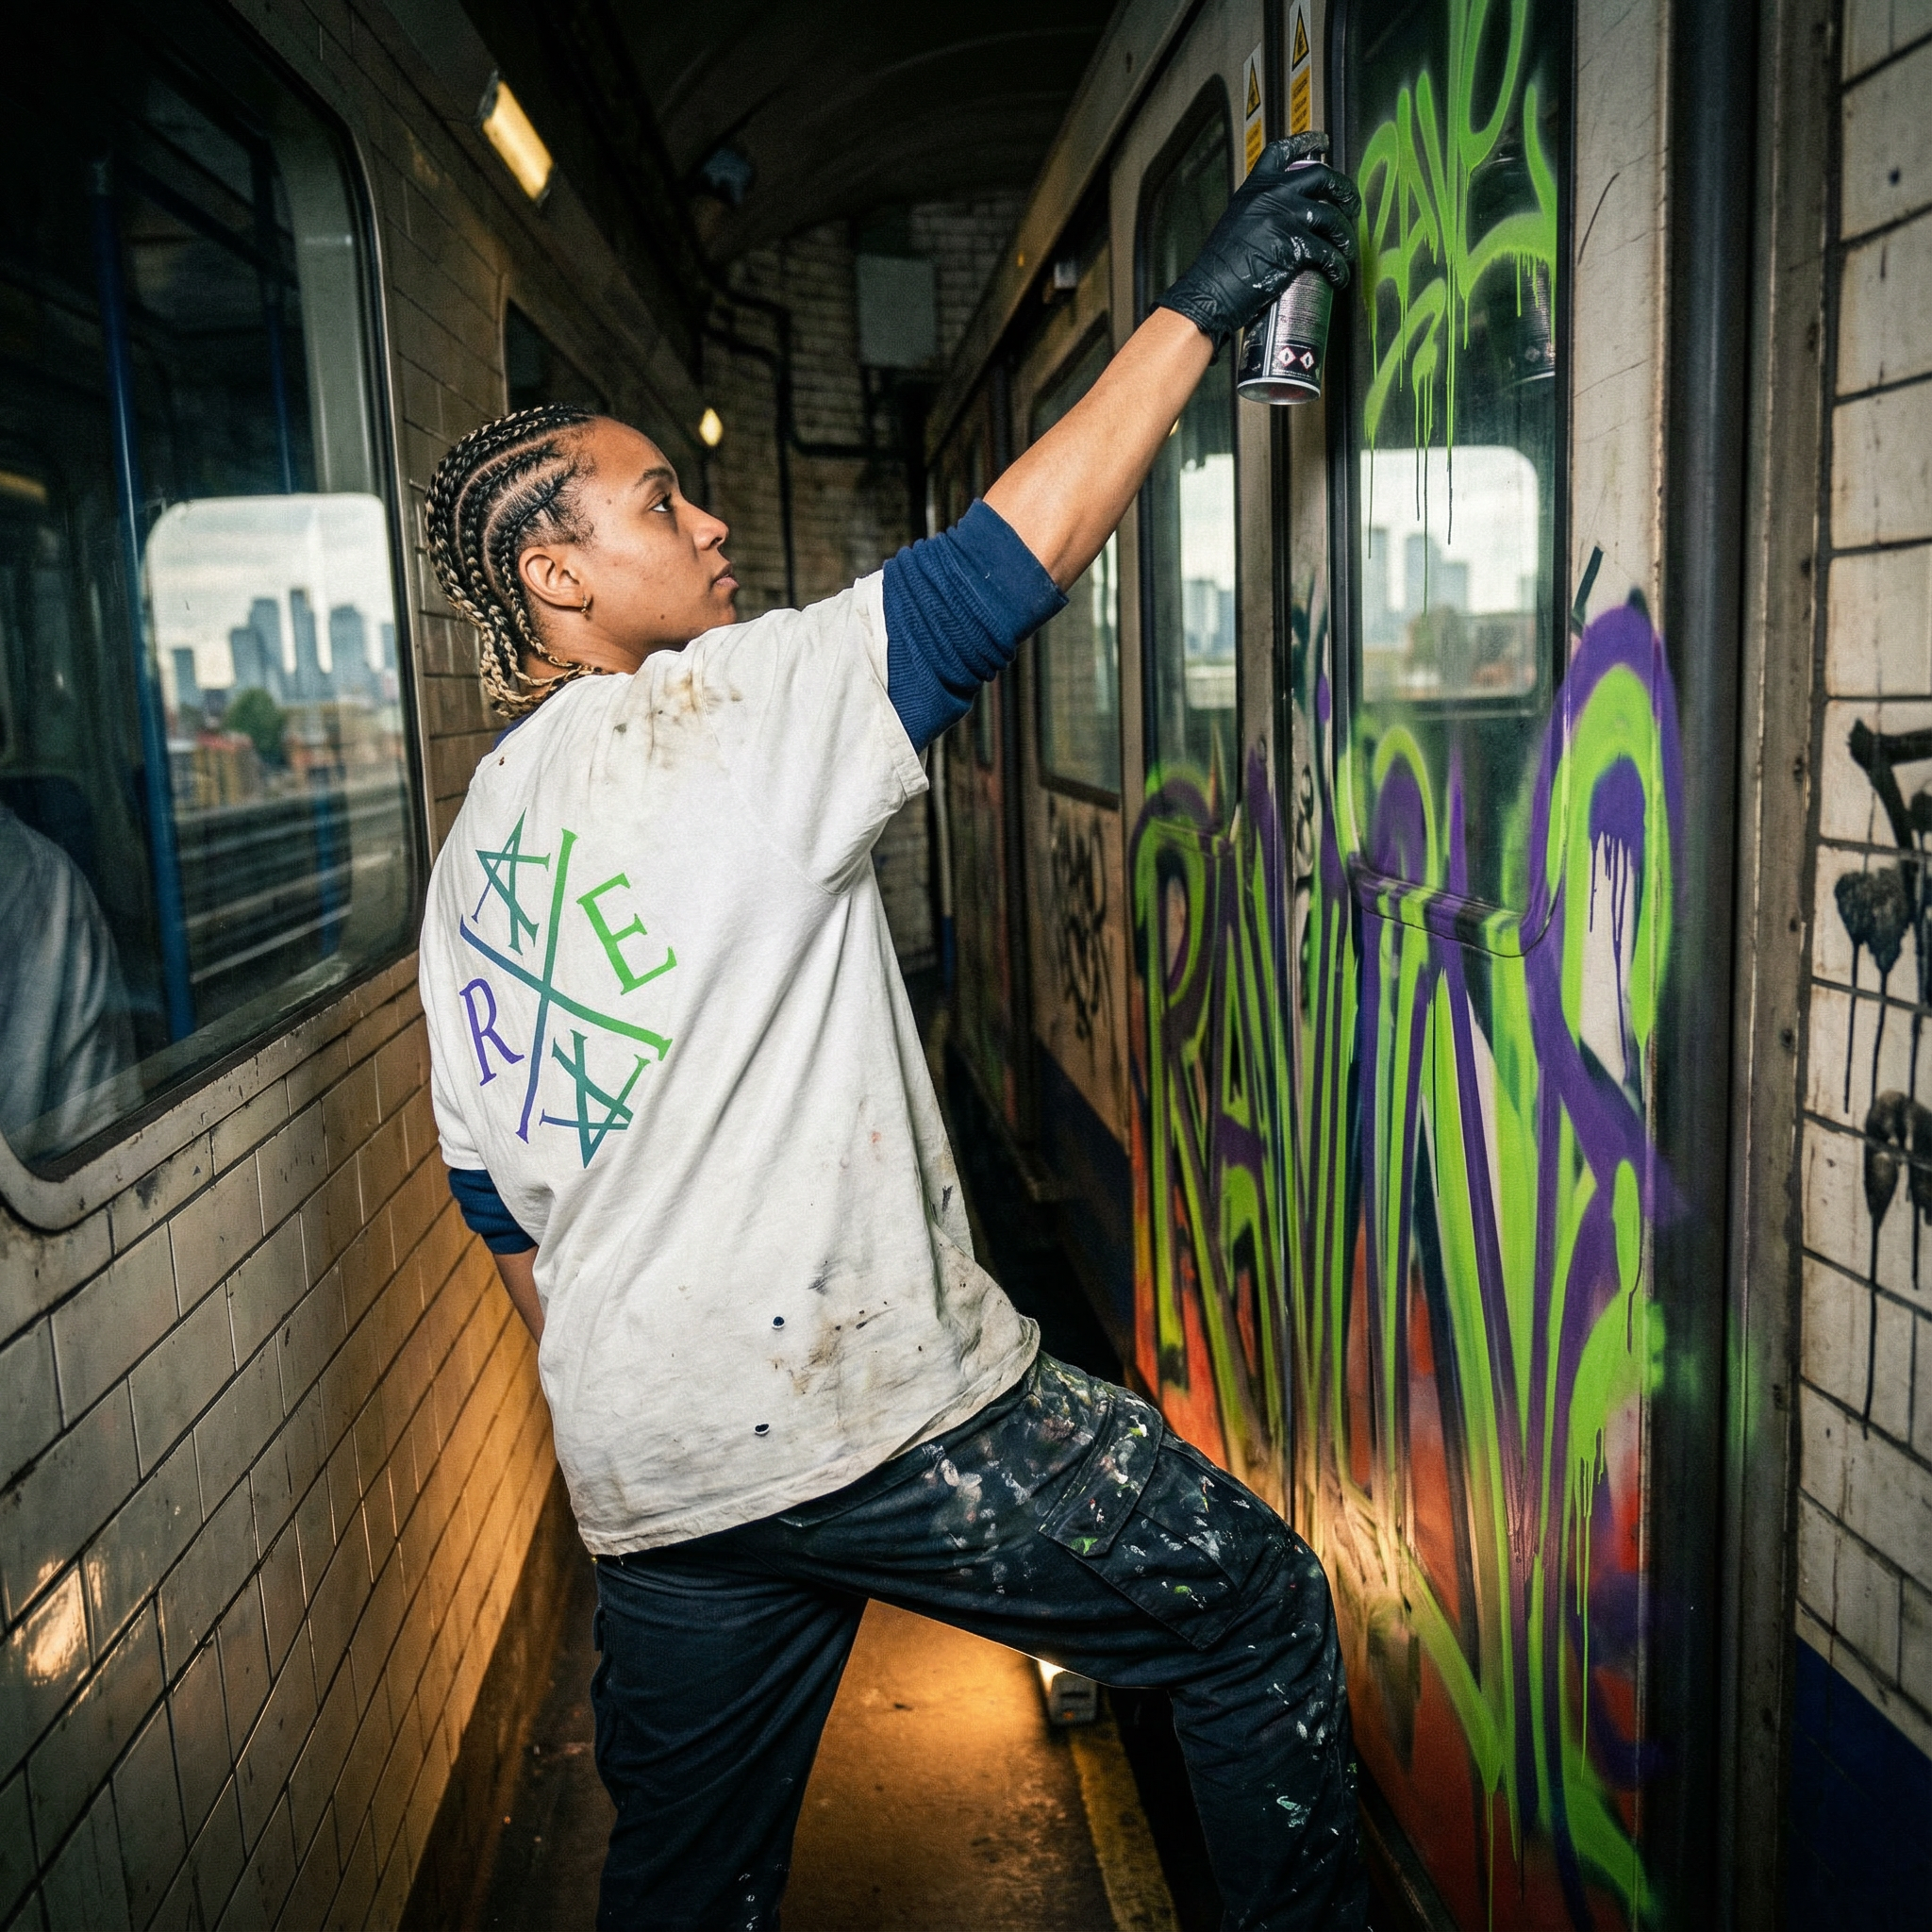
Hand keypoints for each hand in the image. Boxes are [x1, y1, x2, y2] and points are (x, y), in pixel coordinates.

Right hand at [1155, 133, 1360, 345]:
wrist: (1209, 290)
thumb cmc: (1219, 267)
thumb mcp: (1236, 223)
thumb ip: (1260, 211)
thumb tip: (1286, 216)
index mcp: (1255, 188)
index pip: (1282, 152)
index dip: (1307, 143)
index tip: (1322, 143)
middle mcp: (1272, 195)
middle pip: (1322, 176)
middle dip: (1344, 190)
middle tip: (1352, 205)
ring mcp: (1284, 218)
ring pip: (1332, 216)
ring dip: (1346, 235)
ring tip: (1347, 250)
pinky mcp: (1293, 246)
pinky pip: (1328, 253)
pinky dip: (1338, 266)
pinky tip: (1338, 275)